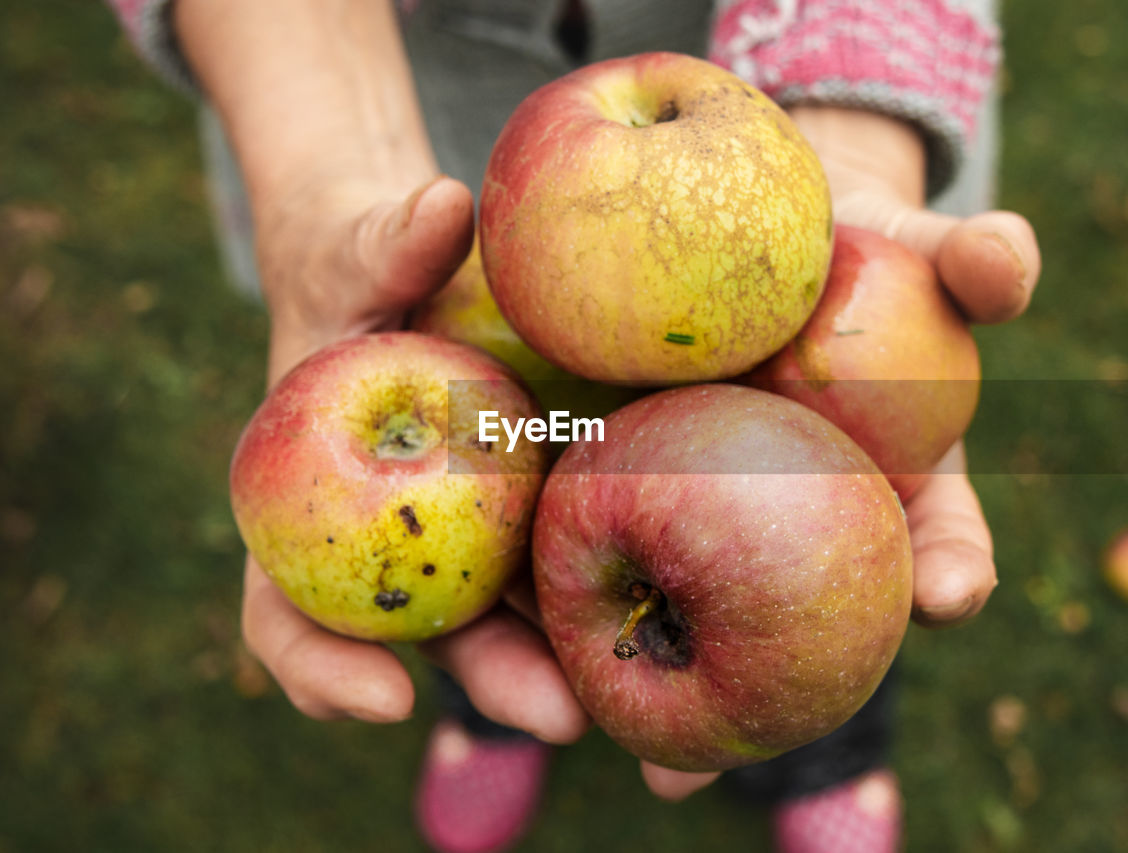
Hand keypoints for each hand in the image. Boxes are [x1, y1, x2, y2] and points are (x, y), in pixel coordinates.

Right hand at [241, 176, 590, 741]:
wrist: (411, 269)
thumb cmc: (361, 267)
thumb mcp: (356, 250)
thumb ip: (385, 242)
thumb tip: (444, 205)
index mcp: (314, 510)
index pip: (285, 611)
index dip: (321, 666)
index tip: (385, 697)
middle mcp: (399, 542)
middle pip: (433, 636)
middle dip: (496, 679)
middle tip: (563, 713)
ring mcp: (476, 533)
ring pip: (518, 613)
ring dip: (576, 653)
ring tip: (645, 679)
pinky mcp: (541, 504)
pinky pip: (577, 544)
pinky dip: (619, 568)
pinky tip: (687, 574)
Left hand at [645, 108, 1043, 801]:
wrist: (753, 240)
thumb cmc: (852, 255)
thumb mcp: (910, 248)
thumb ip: (966, 262)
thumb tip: (1015, 255)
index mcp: (900, 488)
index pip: (944, 542)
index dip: (956, 572)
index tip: (950, 594)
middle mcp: (817, 529)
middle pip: (816, 625)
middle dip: (795, 688)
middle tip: (775, 740)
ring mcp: (726, 523)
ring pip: (708, 619)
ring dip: (689, 700)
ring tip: (666, 768)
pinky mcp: (637, 496)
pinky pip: (613, 548)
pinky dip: (584, 595)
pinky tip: (554, 636)